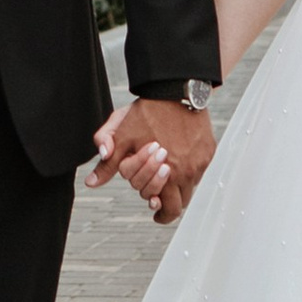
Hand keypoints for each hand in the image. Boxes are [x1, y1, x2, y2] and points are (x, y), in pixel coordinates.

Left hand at [88, 96, 215, 225]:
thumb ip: (108, 164)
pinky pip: (200, 170)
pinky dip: (189, 170)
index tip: (154, 209)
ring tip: (167, 177)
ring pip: (191, 187)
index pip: (166, 208)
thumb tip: (92, 183)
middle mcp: (186, 172)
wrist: (175, 90)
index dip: (158, 211)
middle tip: (160, 205)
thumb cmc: (147, 112)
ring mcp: (199, 162)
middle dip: (169, 207)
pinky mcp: (208, 151)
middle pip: (181, 205)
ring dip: (179, 187)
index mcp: (166, 175)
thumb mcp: (122, 137)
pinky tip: (179, 158)